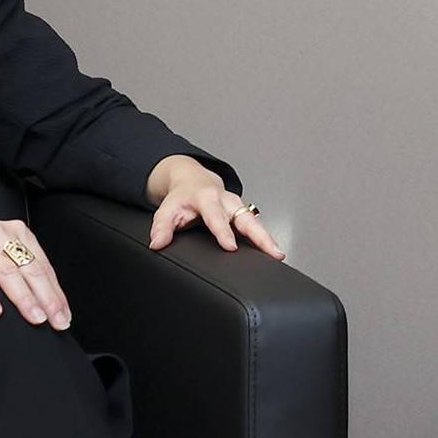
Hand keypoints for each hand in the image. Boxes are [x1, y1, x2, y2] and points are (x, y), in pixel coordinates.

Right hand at [0, 219, 70, 328]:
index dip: (56, 292)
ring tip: (35, 318)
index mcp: (15, 233)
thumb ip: (20, 272)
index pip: (42, 266)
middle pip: (29, 268)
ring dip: (24, 298)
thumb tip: (48, 303)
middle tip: (57, 321)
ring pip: (5, 272)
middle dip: (47, 298)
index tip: (65, 315)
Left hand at [145, 155, 285, 258]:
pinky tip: (275, 252)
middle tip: (271, 251)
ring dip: (268, 239)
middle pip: (246, 218)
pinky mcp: (245, 213)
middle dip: (260, 235)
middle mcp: (227, 201)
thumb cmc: (182, 198)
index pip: (216, 217)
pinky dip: (266, 239)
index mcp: (207, 198)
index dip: (224, 232)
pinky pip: (258, 226)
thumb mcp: (167, 209)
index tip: (232, 247)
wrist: (194, 182)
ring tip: (279, 254)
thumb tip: (157, 243)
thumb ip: (161, 227)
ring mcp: (238, 207)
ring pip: (257, 223)